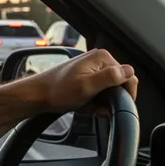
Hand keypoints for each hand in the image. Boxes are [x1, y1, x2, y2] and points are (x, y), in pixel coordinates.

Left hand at [12, 49, 136, 114]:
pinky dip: (91, 102)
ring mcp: (91, 69)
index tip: (116, 107)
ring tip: (85, 105)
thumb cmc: (57, 91)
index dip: (125, 94)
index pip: (128, 76)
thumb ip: (110, 78)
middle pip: (117, 85)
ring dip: (99, 102)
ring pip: (107, 91)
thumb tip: (129, 71)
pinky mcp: (84, 78)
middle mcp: (98, 60)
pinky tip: (81, 105)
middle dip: (109, 100)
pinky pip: (97, 93)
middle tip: (95, 107)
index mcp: (102, 58)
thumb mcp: (87, 86)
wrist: (36, 96)